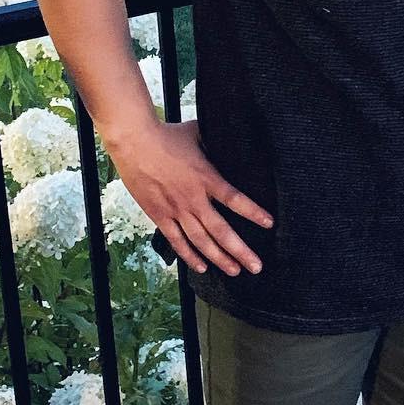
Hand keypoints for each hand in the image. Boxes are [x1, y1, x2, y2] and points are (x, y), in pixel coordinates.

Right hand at [103, 119, 272, 276]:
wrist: (134, 142)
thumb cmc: (167, 135)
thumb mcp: (199, 134)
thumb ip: (217, 142)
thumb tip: (234, 137)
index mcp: (206, 177)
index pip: (235, 199)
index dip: (253, 213)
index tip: (269, 223)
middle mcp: (193, 198)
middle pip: (221, 230)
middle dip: (240, 250)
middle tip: (256, 266)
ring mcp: (175, 209)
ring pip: (200, 241)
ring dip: (219, 258)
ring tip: (235, 270)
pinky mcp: (159, 215)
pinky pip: (177, 240)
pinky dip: (189, 255)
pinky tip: (202, 266)